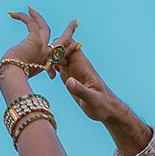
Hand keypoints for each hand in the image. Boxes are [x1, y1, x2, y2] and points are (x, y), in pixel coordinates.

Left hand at [0, 7, 68, 83]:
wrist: (13, 75)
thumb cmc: (14, 75)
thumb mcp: (22, 71)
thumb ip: (22, 67)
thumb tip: (12, 68)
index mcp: (46, 63)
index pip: (61, 54)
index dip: (70, 49)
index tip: (77, 44)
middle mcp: (46, 55)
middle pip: (63, 40)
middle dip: (70, 30)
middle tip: (75, 22)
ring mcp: (42, 47)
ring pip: (45, 27)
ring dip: (37, 17)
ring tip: (30, 9)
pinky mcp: (35, 40)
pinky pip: (31, 23)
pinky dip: (22, 17)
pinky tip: (13, 14)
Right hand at [56, 38, 152, 155]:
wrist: (107, 109)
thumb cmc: (102, 105)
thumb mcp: (92, 100)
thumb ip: (80, 90)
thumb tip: (69, 81)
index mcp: (83, 65)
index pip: (70, 45)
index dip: (59, 48)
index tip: (52, 60)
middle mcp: (77, 65)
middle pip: (61, 48)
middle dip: (51, 53)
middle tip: (47, 68)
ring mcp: (73, 70)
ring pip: (58, 55)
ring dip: (50, 60)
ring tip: (49, 75)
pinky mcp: (69, 77)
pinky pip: (58, 64)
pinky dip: (51, 67)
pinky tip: (50, 76)